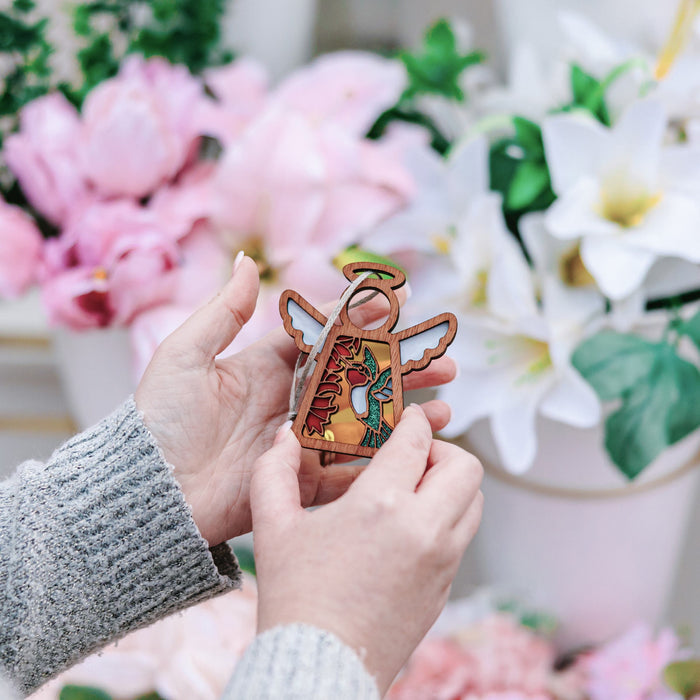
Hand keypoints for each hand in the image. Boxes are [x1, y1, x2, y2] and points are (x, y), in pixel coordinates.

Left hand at [135, 258, 457, 545]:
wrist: (152, 491)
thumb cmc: (161, 420)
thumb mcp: (184, 357)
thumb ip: (222, 313)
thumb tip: (244, 261)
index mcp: (268, 366)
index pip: (326, 335)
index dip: (362, 316)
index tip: (401, 299)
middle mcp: (293, 400)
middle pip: (358, 377)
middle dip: (401, 366)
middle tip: (442, 358)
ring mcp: (303, 439)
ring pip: (365, 419)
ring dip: (407, 410)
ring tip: (445, 402)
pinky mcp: (305, 477)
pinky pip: (354, 463)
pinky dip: (389, 455)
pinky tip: (422, 445)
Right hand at [251, 405, 483, 694]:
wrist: (318, 668)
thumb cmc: (294, 596)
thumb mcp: (272, 526)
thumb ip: (274, 471)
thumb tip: (284, 435)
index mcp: (381, 505)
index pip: (416, 442)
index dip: (414, 421)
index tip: (408, 417)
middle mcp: (423, 529)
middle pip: (465, 467)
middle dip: (442, 451)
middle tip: (412, 458)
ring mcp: (441, 562)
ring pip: (473, 502)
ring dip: (450, 486)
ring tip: (413, 492)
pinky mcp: (445, 588)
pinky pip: (462, 537)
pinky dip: (446, 519)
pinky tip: (409, 530)